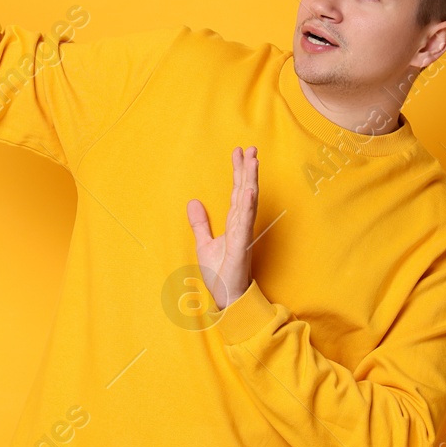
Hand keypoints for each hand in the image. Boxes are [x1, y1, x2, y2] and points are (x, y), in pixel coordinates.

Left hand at [185, 146, 259, 308]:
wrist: (226, 298)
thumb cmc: (220, 274)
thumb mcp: (204, 244)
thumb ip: (200, 223)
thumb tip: (192, 202)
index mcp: (234, 223)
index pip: (236, 192)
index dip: (238, 172)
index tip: (239, 152)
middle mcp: (241, 225)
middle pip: (245, 191)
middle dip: (247, 170)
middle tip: (251, 148)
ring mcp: (243, 235)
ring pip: (248, 202)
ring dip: (251, 181)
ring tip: (253, 161)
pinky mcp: (241, 246)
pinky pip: (244, 223)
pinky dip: (247, 206)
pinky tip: (248, 190)